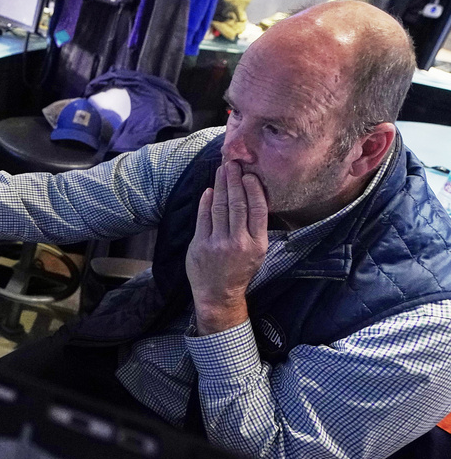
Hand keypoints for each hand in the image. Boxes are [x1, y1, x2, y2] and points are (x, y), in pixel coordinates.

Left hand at [185, 161, 267, 334]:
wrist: (218, 294)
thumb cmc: (239, 270)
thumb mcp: (256, 252)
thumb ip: (254, 227)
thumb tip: (251, 197)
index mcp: (257, 244)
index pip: (258, 210)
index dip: (253, 189)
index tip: (249, 174)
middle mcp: (239, 243)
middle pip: (237, 204)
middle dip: (234, 181)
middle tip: (233, 163)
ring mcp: (218, 244)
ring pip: (220, 208)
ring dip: (221, 186)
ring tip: (222, 170)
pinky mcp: (200, 245)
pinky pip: (203, 218)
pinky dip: (206, 202)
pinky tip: (210, 190)